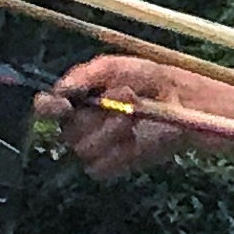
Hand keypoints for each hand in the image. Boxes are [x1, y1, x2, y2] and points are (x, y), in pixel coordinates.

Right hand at [39, 53, 211, 180]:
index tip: (66, 104)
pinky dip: (118, 154)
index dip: (48, 107)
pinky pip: (99, 167)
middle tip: (126, 96)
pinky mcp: (113, 165)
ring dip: (110, 132)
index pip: (46, 106)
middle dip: (95, 116)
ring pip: (83, 150)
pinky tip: (136, 141)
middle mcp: (81, 124)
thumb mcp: (123, 66)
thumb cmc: (154, 80)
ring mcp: (96, 147)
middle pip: (66, 130)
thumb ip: (90, 73)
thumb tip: (62, 88)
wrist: (186, 105)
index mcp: (77, 98)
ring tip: (134, 118)